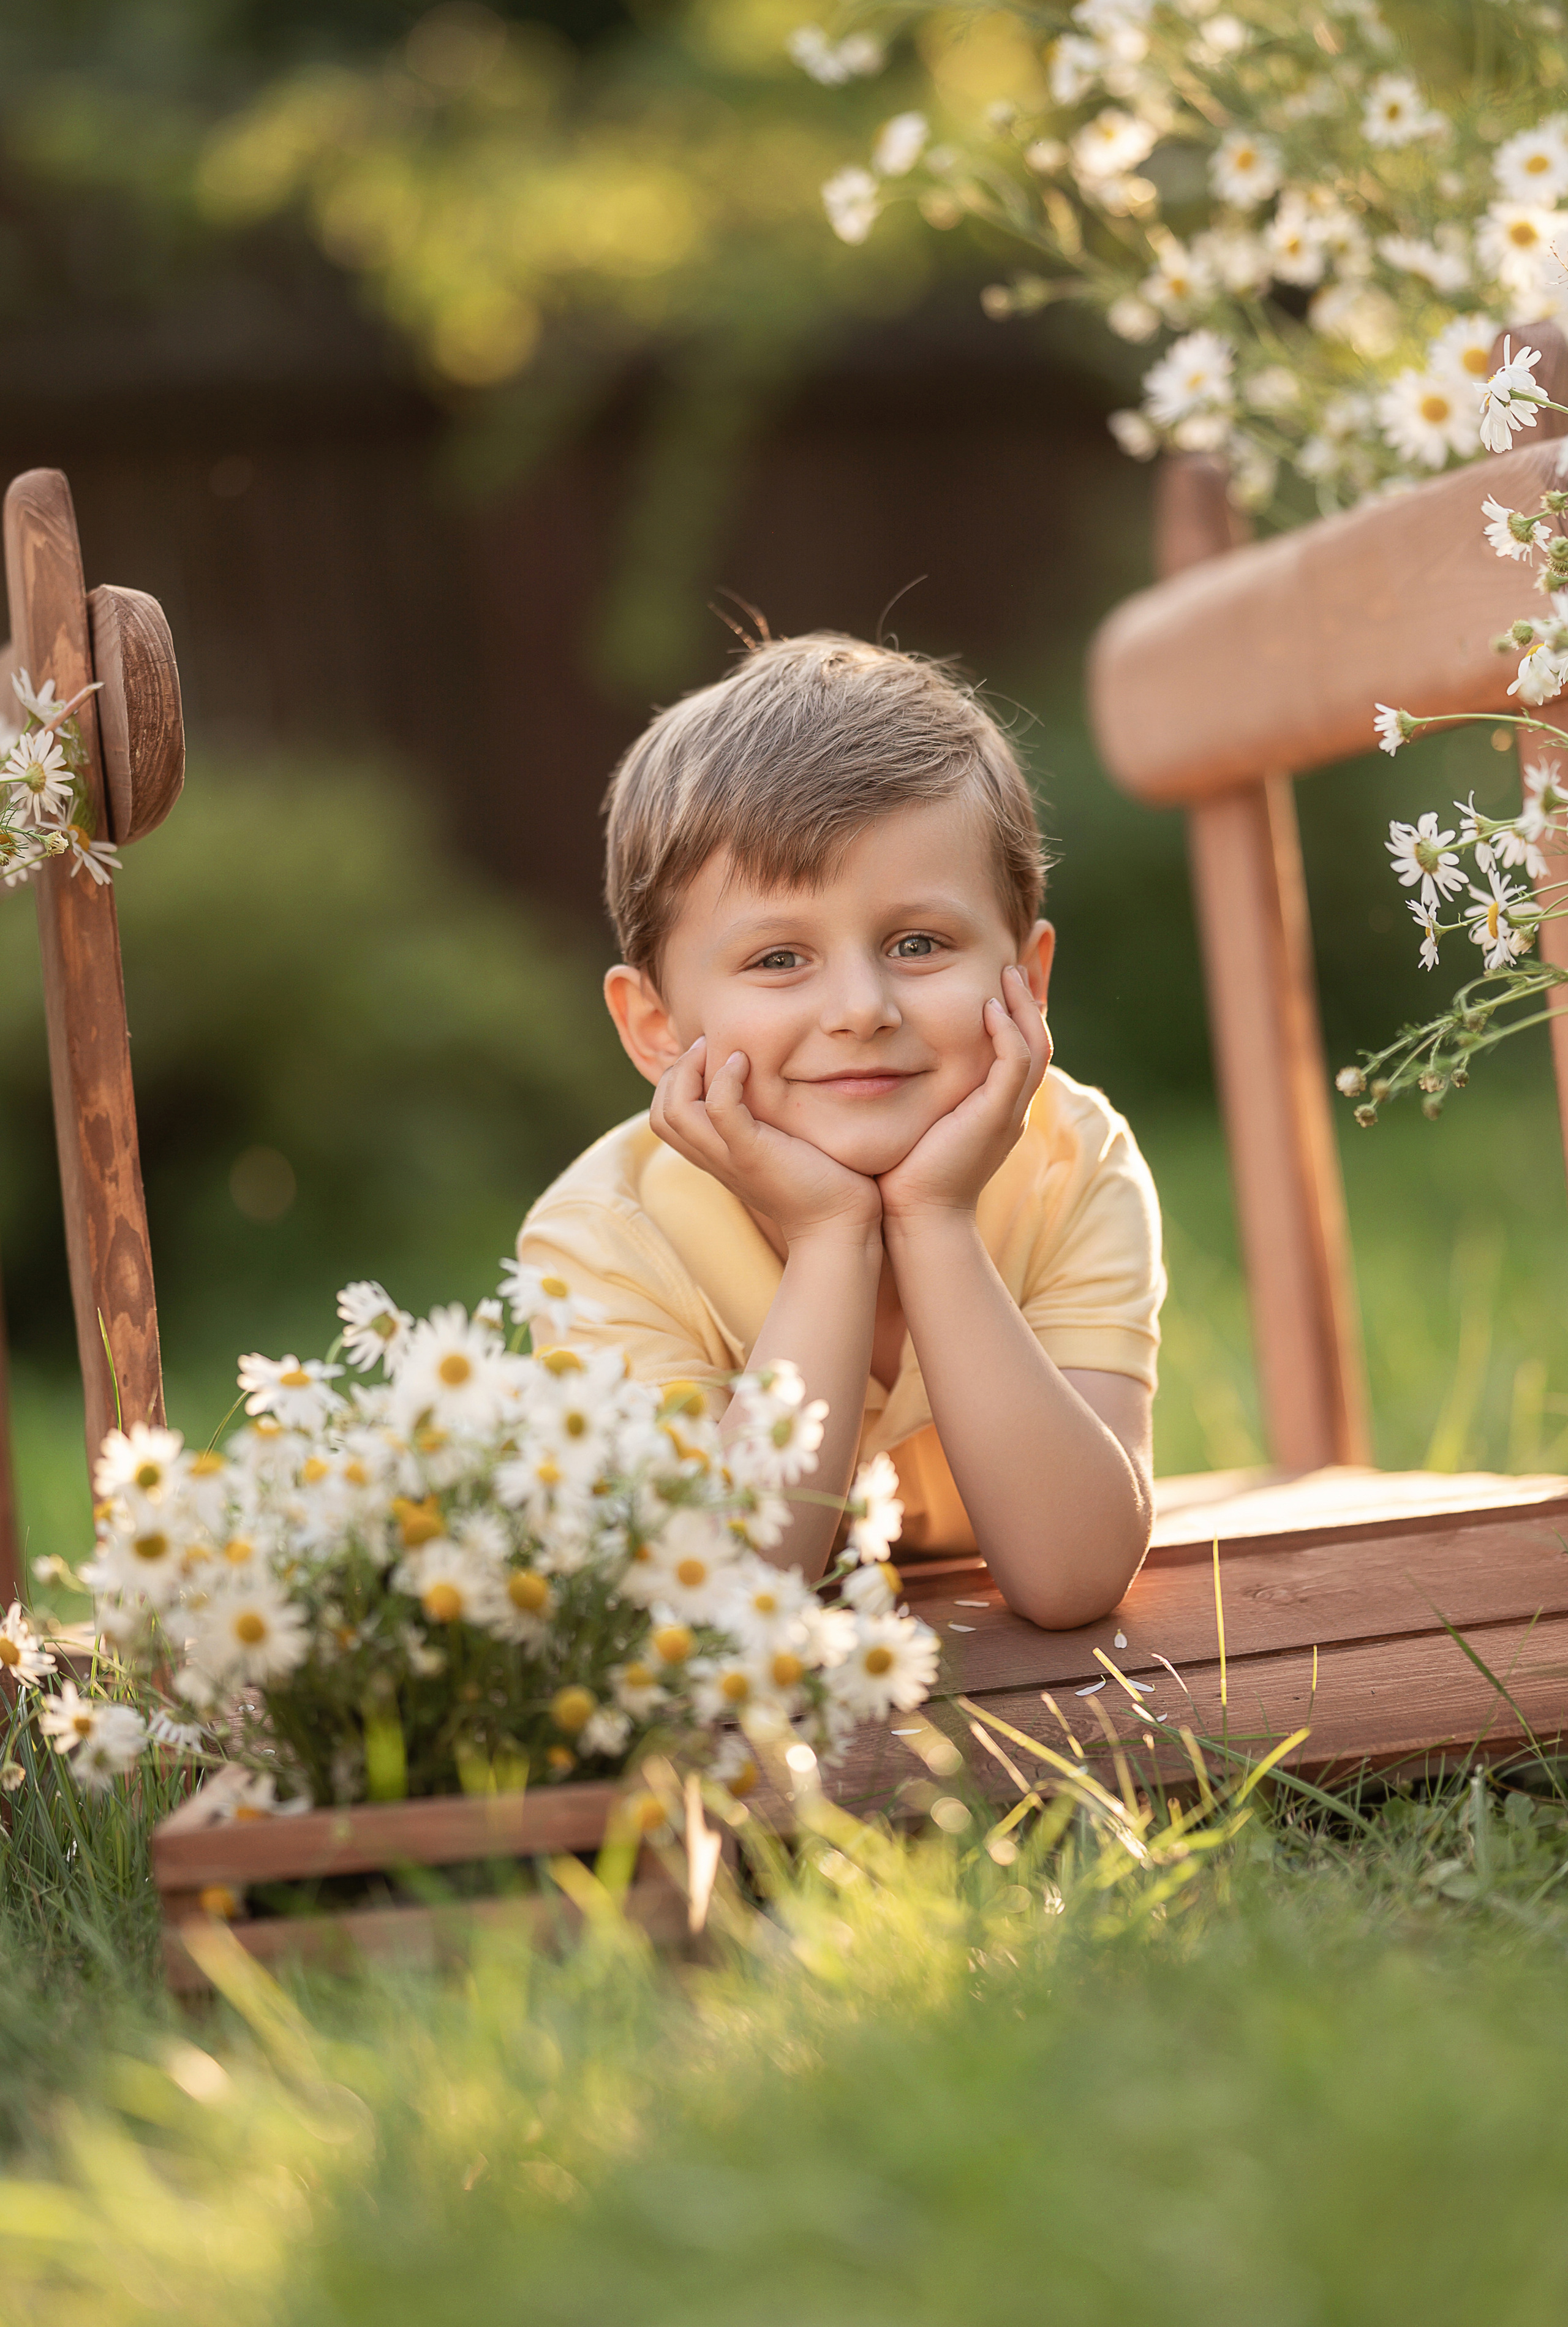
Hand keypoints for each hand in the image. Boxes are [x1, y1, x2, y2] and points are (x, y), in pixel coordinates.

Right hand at [650, 1038, 881, 1247]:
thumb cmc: (818, 1181)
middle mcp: (713, 1159)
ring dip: (690, 1070)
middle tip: (706, 1047)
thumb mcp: (779, 1147)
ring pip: (675, 1112)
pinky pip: (719, 1109)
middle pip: (660, 1114)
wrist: (838, 1225)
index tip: (706, 1057)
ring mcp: (729, 1158)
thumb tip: (768, 1090)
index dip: (674, 1082)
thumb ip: (762, 1125)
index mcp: (715, 1156)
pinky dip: (725, 1079)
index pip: (665, 1118)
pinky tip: (746, 1063)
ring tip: (724, 1051)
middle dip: (675, 1071)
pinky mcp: (751, 1155)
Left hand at [878, 965, 1050, 1223]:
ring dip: (1023, 1006)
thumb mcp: (914, 1120)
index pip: (1019, 1051)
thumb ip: (915, 1092)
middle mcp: (1010, 1109)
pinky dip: (1007, 1032)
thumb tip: (883, 1064)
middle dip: (1029, 1001)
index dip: (1016, 1015)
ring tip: (1009, 972)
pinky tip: (988, 1008)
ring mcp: (1008, 1113)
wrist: (916, 1218)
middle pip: (1039, 1041)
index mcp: (996, 1109)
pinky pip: (1015, 1063)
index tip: (998, 982)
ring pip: (1036, 1046)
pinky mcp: (997, 1117)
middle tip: (1014, 965)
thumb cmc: (904, 1176)